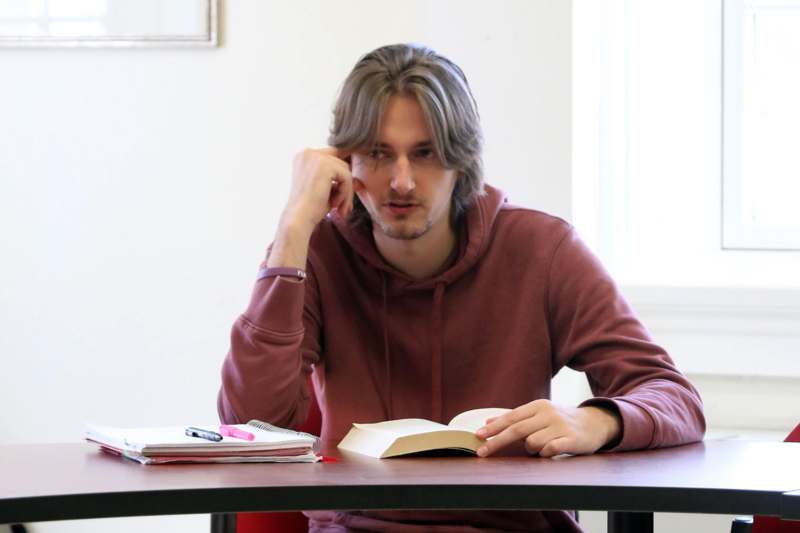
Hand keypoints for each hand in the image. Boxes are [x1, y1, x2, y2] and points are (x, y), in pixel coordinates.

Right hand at [266, 148, 363, 269]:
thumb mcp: (324, 188)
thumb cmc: (309, 208)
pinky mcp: (325, 166)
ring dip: (346, 191)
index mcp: (303, 156)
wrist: (299, 220)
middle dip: (344, 185)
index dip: (341, 174)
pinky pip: (346, 177)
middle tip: (343, 206)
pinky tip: (335, 204)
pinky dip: (345, 193)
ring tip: (338, 208)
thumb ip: (337, 180)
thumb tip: (357, 181)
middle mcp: (307, 152)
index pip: (332, 157)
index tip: (345, 192)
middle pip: (340, 162)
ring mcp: (315, 157)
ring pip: (345, 170)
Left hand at [474, 400, 620, 457]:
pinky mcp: (572, 439)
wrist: (595, 423)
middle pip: (517, 429)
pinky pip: (550, 450)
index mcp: (538, 406)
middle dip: (497, 442)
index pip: (511, 417)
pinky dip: (545, 453)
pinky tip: (549, 450)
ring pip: (533, 443)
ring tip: (541, 447)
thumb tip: (487, 423)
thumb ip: (515, 419)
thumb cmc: (561, 421)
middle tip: (481, 452)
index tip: (477, 436)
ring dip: (531, 450)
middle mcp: (548, 414)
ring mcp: (561, 426)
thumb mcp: (539, 415)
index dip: (494, 428)